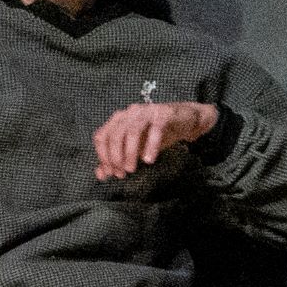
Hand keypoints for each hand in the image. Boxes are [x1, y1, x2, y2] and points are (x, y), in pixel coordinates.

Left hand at [92, 99, 219, 181]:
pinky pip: (155, 129)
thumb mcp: (135, 149)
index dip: (103, 156)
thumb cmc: (156, 134)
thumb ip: (117, 159)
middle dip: (115, 157)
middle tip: (122, 174)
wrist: (185, 120)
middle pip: (115, 135)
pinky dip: (150, 146)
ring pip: (132, 131)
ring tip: (132, 169)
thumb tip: (100, 175)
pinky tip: (149, 160)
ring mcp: (146, 111)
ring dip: (129, 153)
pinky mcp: (163, 113)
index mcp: (118, 119)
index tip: (111, 173)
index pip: (101, 137)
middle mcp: (129, 113)